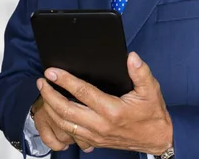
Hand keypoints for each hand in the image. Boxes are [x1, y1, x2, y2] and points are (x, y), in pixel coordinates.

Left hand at [37, 52, 172, 154]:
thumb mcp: (151, 90)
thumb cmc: (152, 114)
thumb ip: (141, 72)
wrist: (157, 140)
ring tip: (43, 93)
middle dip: (50, 95)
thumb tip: (131, 57)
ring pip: (65, 124)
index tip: (52, 71)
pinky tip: (53, 111)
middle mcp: (101, 124)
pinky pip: (71, 133)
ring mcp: (96, 135)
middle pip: (67, 110)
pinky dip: (58, 122)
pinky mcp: (94, 141)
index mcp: (112, 110)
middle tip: (42, 81)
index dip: (65, 80)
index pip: (83, 93)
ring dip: (50, 108)